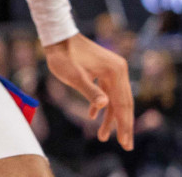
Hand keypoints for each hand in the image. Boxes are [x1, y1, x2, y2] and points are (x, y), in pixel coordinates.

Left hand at [44, 33, 132, 149]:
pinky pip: (106, 91)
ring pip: (114, 98)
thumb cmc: (63, 55)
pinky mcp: (103, 69)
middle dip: (122, 125)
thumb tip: (104, 106)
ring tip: (103, 137)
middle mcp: (118, 70)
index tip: (126, 143)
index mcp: (116, 71)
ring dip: (109, 118)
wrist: (55, 36)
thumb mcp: (74, 76)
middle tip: (125, 146)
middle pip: (123, 103)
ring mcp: (112, 69)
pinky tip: (92, 116)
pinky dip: (101, 104)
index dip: (124, 125)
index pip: (123, 104)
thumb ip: (90, 91)